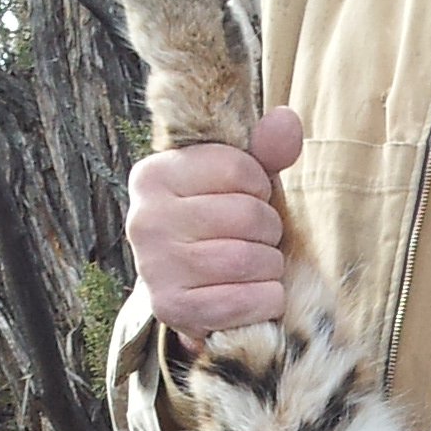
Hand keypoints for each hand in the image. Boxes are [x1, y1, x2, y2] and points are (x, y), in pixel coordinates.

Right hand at [129, 105, 303, 354]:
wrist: (194, 291)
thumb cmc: (221, 226)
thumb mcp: (241, 182)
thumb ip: (266, 150)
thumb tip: (286, 121)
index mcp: (154, 175)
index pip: (237, 168)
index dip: (261, 188)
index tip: (250, 200)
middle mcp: (145, 218)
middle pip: (247, 216)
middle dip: (270, 230)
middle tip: (259, 240)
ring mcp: (154, 267)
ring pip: (246, 260)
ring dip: (270, 267)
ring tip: (258, 266)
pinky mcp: (171, 309)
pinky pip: (244, 302)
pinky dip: (267, 300)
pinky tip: (258, 294)